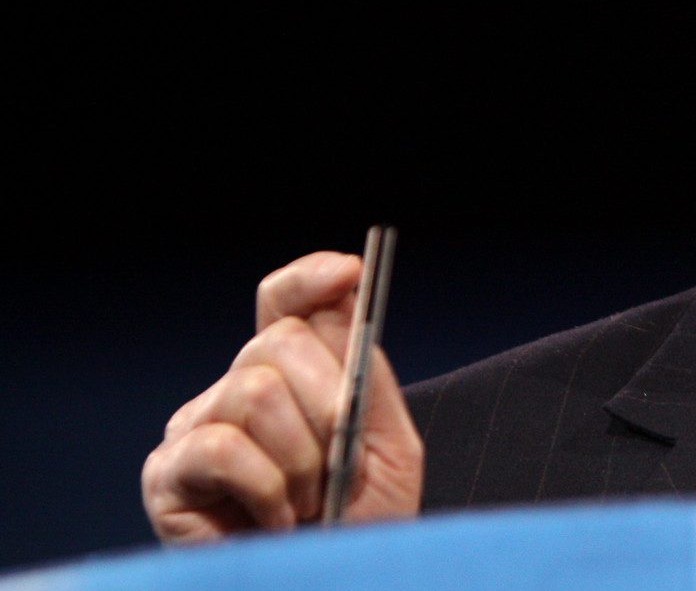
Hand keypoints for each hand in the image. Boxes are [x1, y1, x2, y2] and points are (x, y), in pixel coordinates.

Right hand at [141, 252, 423, 541]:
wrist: (339, 578)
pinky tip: (276, 522)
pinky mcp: (167, 475)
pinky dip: (265, 487)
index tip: (350, 274)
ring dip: (300, 458)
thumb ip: (368, 375)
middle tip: (337, 465)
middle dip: (329, 403)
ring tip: (305, 504)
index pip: (284, 303)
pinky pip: (220, 446)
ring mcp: (196, 427)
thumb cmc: (361, 525)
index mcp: (291, 376)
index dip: (309, 280)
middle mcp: (235, 389)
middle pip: (278, 342)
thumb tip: (346, 297)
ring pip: (254, 391)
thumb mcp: (388, 443)